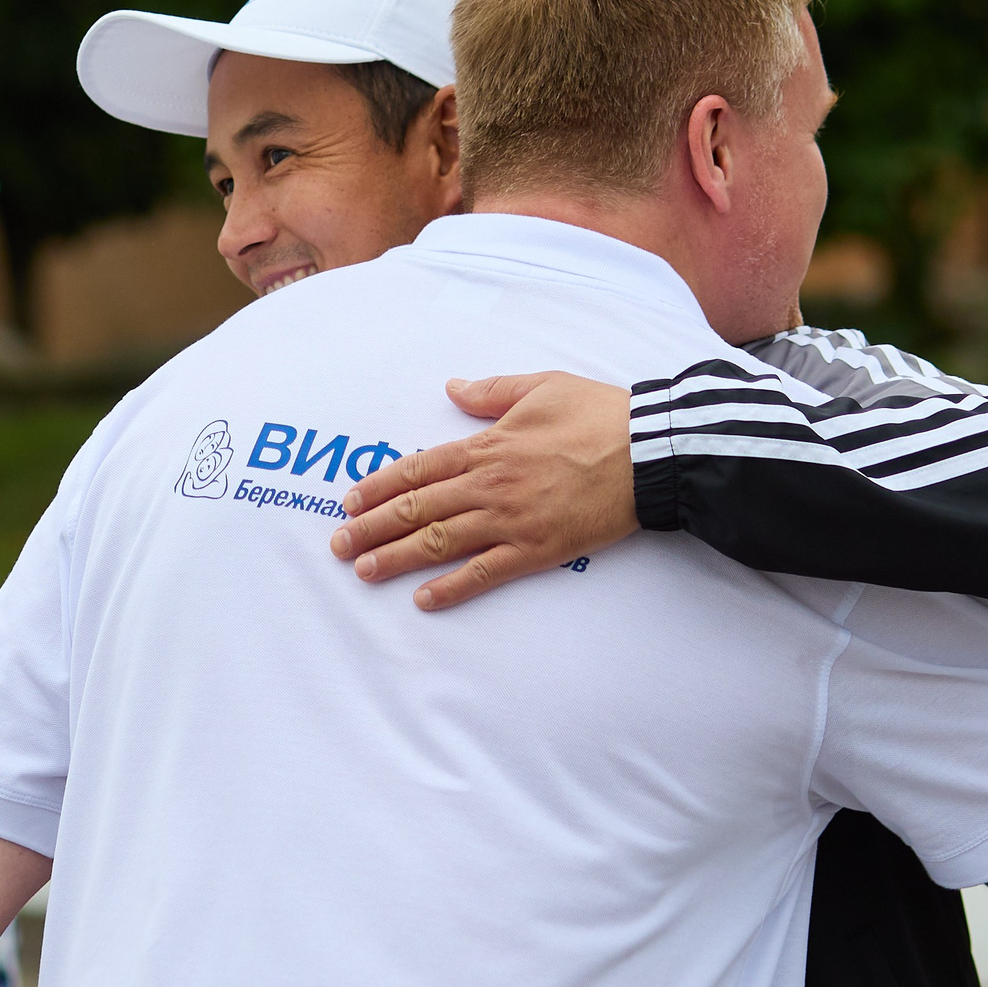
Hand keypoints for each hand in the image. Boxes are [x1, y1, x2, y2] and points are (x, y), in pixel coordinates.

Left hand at [329, 371, 637, 609]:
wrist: (649, 452)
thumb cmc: (599, 415)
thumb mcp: (541, 385)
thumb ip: (491, 392)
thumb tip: (452, 389)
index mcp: (487, 446)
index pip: (418, 468)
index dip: (379, 486)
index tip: (349, 500)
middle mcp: (489, 485)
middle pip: (417, 509)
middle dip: (372, 527)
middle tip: (338, 544)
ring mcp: (510, 520)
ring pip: (440, 543)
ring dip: (396, 558)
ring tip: (364, 571)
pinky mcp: (536, 550)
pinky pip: (484, 573)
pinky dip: (451, 588)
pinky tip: (423, 600)